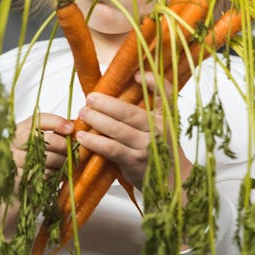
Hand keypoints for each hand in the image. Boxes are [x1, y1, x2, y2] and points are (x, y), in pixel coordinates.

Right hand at [0, 112, 72, 242]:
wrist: (10, 201)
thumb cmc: (28, 173)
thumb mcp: (38, 151)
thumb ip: (52, 139)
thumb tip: (76, 129)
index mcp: (16, 133)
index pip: (35, 121)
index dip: (55, 122)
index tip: (71, 127)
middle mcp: (10, 145)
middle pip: (40, 139)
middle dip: (61, 145)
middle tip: (73, 152)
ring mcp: (10, 163)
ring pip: (43, 158)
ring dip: (60, 163)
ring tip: (66, 167)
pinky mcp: (15, 181)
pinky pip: (40, 175)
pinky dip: (53, 176)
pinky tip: (57, 178)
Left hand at [76, 73, 191, 191]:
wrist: (171, 178)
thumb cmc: (161, 147)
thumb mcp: (164, 123)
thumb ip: (152, 103)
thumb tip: (134, 78)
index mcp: (166, 117)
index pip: (165, 94)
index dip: (153, 82)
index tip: (135, 76)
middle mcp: (159, 130)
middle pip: (129, 112)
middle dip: (106, 103)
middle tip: (90, 98)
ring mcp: (146, 147)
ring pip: (117, 129)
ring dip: (96, 120)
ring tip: (83, 114)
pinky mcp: (134, 161)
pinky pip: (111, 148)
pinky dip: (95, 141)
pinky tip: (83, 137)